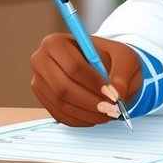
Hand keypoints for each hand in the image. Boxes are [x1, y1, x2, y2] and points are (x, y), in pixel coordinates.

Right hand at [29, 33, 143, 126]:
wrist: (99, 65)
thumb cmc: (109, 57)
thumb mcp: (124, 58)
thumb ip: (122, 75)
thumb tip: (117, 95)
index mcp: (56, 42)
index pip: (73, 66)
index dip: (93, 83)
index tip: (112, 94)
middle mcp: (40, 61)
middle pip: (63, 88)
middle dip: (90, 102)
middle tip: (112, 109)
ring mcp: (39, 82)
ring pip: (62, 104)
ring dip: (87, 113)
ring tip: (108, 114)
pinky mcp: (43, 99)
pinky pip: (59, 114)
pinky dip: (80, 119)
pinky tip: (96, 116)